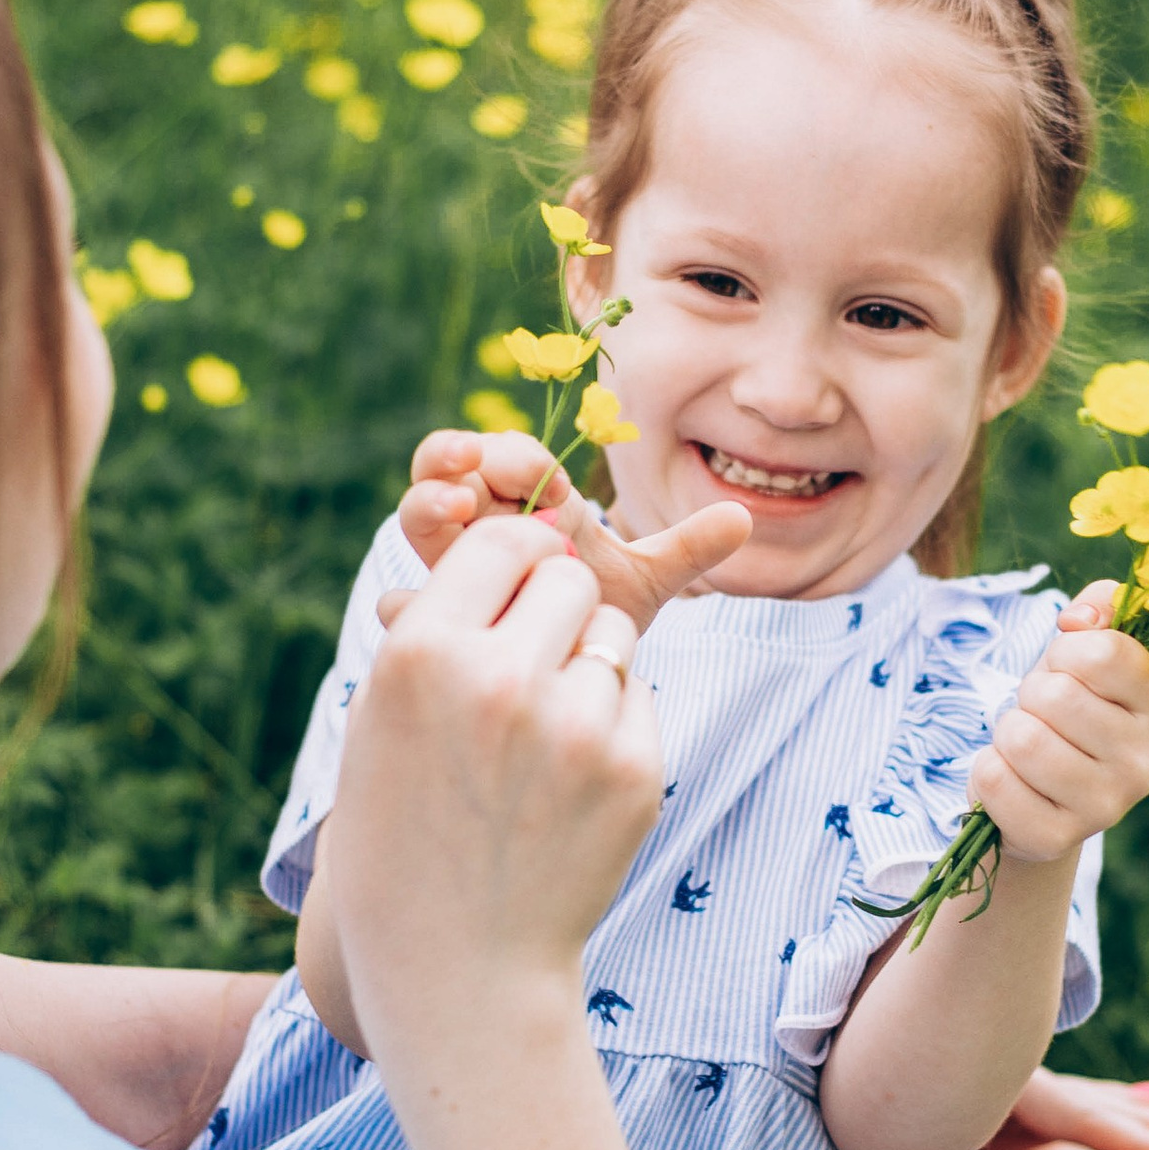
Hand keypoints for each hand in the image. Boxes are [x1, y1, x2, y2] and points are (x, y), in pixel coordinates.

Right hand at [329, 513, 662, 1061]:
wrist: (456, 968)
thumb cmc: (403, 837)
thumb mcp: (380, 723)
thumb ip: (440, 632)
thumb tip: (512, 549)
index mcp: (419, 654)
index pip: (502, 541)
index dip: (513, 558)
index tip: (514, 584)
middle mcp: (499, 679)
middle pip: (567, 576)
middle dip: (554, 607)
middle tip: (532, 660)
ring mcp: (575, 728)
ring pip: (612, 634)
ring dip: (587, 663)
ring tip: (544, 734)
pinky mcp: (635, 772)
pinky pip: (639, 699)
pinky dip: (612, 725)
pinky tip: (569, 785)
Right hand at [394, 429, 750, 632]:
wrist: (567, 692)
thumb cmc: (599, 623)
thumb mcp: (642, 586)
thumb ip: (686, 550)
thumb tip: (745, 516)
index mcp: (526, 503)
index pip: (507, 457)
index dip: (520, 458)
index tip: (551, 479)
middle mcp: (480, 527)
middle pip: (449, 472)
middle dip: (455, 459)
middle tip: (472, 465)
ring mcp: (448, 575)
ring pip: (420, 522)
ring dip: (426, 505)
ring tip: (450, 506)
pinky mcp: (430, 628)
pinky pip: (403, 604)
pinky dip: (407, 602)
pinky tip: (414, 607)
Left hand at [966, 586, 1148, 866]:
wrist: (1042, 790)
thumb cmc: (1068, 705)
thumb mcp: (1086, 647)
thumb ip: (1099, 606)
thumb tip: (1079, 618)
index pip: (1106, 653)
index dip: (1068, 649)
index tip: (1069, 667)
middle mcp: (1147, 761)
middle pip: (1056, 695)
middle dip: (1031, 694)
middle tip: (1042, 714)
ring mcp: (1106, 806)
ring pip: (1023, 739)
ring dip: (1007, 731)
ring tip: (1027, 745)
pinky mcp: (1058, 838)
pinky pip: (994, 779)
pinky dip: (987, 770)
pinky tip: (1013, 779)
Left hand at [981, 1068, 1148, 1149]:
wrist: (804, 1123)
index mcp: (1007, 1086)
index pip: (1095, 1121)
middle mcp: (1014, 1072)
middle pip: (1106, 1103)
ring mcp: (1006, 1078)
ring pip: (1093, 1096)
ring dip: (1146, 1108)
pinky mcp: (998, 1092)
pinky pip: (1071, 1096)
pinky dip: (1108, 1101)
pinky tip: (1134, 1098)